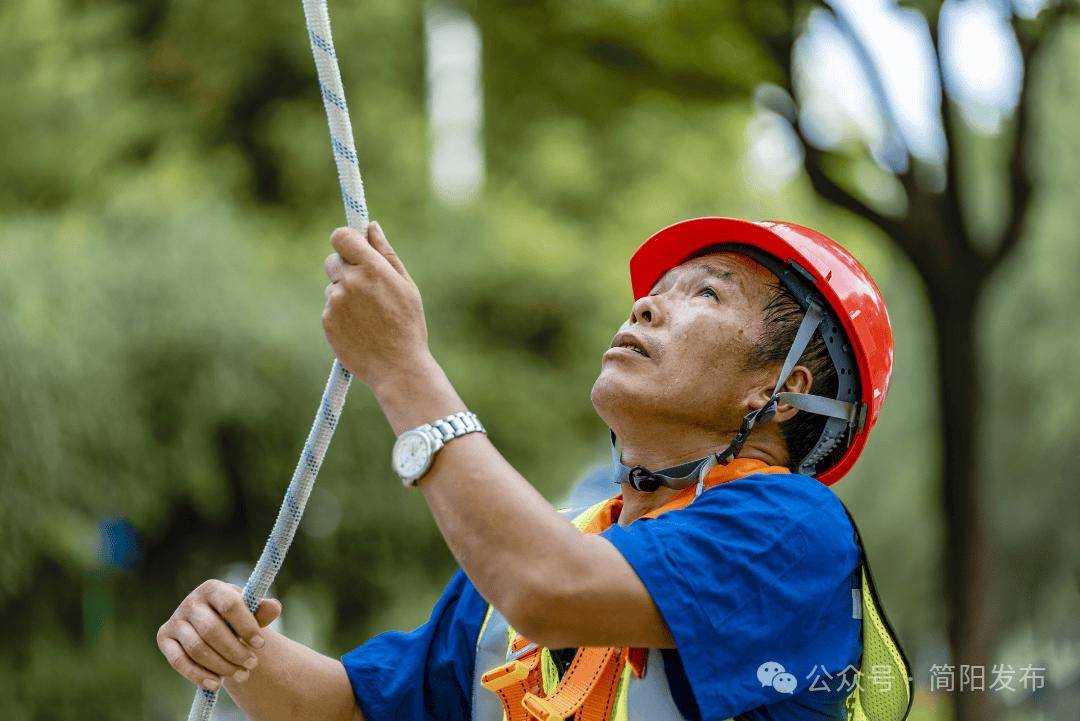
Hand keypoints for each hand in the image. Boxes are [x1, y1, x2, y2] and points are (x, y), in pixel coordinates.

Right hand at [157, 580, 281, 690]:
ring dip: (221, 665)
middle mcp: (191, 601)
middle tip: (252, 664)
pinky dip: (198, 675)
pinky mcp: (164, 638)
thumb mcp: (251, 611)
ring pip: (197, 648)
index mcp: (213, 588)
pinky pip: (179, 661)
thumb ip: (263, 610)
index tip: (261, 644)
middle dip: (235, 651)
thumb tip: (274, 607)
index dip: (246, 625)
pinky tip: (217, 685)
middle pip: (212, 630)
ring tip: (241, 675)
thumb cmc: (237, 617)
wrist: (217, 625)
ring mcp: (175, 620)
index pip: (229, 605)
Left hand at [322, 222, 430, 389]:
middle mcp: (350, 281)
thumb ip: (386, 253)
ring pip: (333, 286)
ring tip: (369, 316)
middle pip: (333, 260)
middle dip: (346, 268)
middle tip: (366, 288)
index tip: (354, 248)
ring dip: (345, 294)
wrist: (397, 367)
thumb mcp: (405, 286)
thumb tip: (371, 226)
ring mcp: (335, 302)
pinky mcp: (326, 321)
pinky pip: (330, 308)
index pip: (341, 237)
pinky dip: (341, 314)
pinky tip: (360, 328)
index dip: (346, 240)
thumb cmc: (408, 325)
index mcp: (372, 268)